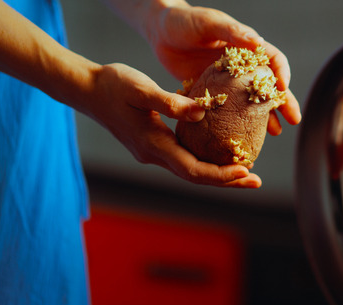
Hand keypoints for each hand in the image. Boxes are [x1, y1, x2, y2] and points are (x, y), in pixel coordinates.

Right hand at [79, 63, 262, 187]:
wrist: (86, 90)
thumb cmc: (112, 85)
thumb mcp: (141, 89)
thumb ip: (171, 102)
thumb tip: (201, 112)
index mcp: (154, 145)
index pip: (194, 170)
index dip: (221, 174)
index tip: (246, 171)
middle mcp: (154, 155)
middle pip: (196, 177)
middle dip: (227, 180)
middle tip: (256, 181)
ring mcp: (152, 152)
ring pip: (191, 169)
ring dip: (218, 173)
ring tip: (245, 171)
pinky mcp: (152, 144)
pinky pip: (184, 158)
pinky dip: (205, 160)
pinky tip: (220, 151)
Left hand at [142, 4, 301, 134]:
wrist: (160, 32)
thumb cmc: (184, 21)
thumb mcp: (208, 23)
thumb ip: (231, 31)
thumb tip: (257, 41)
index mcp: (246, 45)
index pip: (273, 59)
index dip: (282, 74)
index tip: (283, 89)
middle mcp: (242, 65)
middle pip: (269, 84)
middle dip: (285, 101)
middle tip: (294, 120)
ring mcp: (229, 81)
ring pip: (253, 100)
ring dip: (266, 116)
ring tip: (276, 132)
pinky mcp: (215, 92)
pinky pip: (230, 110)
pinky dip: (239, 122)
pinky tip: (243, 135)